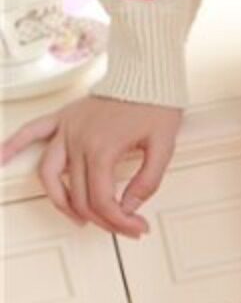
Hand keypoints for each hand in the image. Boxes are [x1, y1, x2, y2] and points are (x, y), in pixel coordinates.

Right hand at [0, 93, 183, 238]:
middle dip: (102, 220)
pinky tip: (1, 157)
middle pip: (79, 196)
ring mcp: (66, 130)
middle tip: (122, 226)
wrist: (146, 75)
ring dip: (60, 202)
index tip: (136, 227)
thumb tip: (130, 207)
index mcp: (103, 150)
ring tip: (77, 217)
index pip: (103, 201)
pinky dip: (13, 145)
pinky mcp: (62, 118)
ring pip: (49, 176)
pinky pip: (31, 132)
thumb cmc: (155, 106)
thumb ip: (147, 182)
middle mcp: (78, 141)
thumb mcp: (163, 148)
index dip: (120, 222)